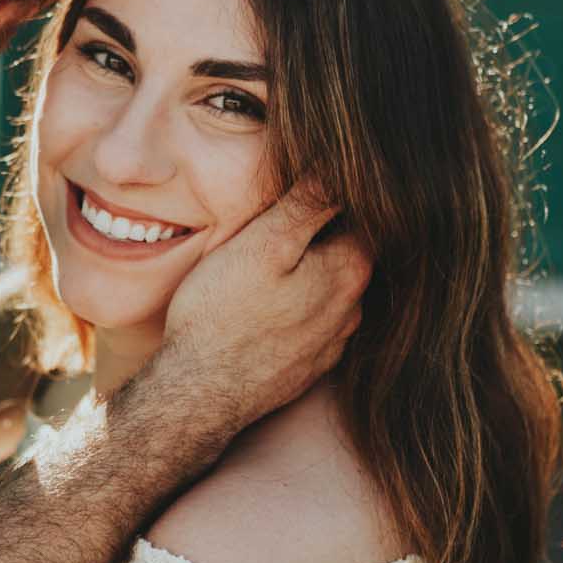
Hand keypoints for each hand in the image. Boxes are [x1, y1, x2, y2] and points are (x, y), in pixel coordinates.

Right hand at [158, 192, 369, 432]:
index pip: (363, 215)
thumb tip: (343, 167)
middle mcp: (352, 309)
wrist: (199, 395)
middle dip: (321, 237)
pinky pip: (313, 326)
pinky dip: (297, 311)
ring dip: (309, 277)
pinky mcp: (309, 367)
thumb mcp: (262, 243)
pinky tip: (266, 309)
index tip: (302, 190)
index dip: (334, 196)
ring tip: (267, 269)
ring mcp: (333, 343)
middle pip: (348, 254)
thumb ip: (308, 203)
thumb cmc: (222, 314)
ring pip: (331, 292)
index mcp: (349, 271)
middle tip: (276, 227)